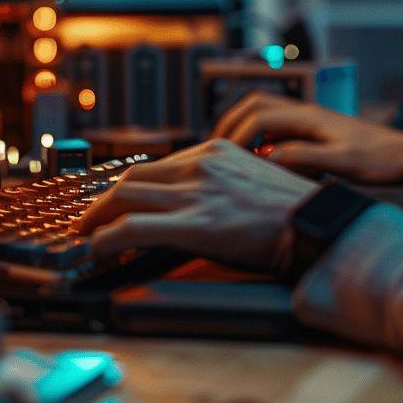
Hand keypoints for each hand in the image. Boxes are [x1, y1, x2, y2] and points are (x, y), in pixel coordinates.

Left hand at [79, 139, 318, 271]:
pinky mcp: (194, 224)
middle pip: (132, 178)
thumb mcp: (252, 180)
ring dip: (96, 218)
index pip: (157, 166)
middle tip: (90, 220)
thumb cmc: (293, 212)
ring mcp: (196, 194)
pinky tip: (97, 250)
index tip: (118, 202)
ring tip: (86, 236)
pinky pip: (133, 227)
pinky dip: (107, 239)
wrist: (316, 225)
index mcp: (214, 152)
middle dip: (103, 201)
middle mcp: (200, 166)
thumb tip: (197, 202)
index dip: (129, 187)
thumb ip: (220, 183)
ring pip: (125, 197)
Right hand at [213, 93, 402, 182]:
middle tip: (215, 147)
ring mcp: (313, 120)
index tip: (225, 158)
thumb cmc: (381, 161)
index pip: (258, 116)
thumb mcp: (342, 164)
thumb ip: (305, 158)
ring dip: (244, 125)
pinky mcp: (319, 131)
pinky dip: (262, 136)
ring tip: (231, 150)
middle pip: (256, 103)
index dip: (237, 135)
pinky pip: (280, 125)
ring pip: (267, 110)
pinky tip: (262, 158)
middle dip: (231, 122)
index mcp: (310, 117)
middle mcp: (308, 113)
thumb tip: (269, 157)